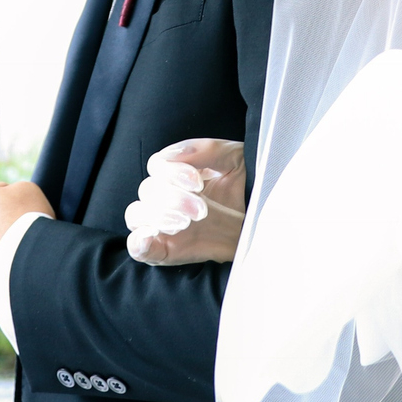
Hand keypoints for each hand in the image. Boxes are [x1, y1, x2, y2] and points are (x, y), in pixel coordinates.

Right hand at [125, 139, 246, 265]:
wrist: (264, 225)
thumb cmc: (248, 189)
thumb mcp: (233, 160)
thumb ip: (205, 150)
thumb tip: (170, 156)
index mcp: (179, 174)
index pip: (157, 166)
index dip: (172, 171)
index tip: (198, 183)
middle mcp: (167, 198)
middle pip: (148, 190)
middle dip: (173, 198)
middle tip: (202, 210)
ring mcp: (163, 225)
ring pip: (137, 214)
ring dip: (158, 216)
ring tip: (185, 223)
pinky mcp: (167, 252)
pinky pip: (138, 248)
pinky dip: (137, 243)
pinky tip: (149, 237)